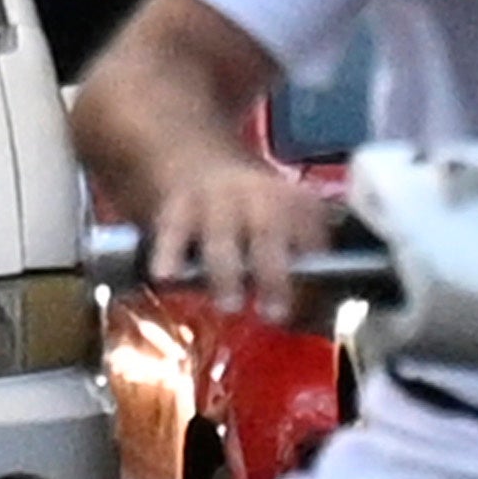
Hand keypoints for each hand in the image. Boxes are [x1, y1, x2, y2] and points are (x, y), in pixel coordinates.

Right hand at [139, 153, 328, 318]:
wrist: (200, 161)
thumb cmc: (252, 213)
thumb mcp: (283, 220)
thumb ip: (296, 259)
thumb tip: (312, 317)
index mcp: (293, 200)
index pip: (309, 232)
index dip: (311, 268)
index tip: (313, 306)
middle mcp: (257, 194)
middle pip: (268, 231)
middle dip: (272, 274)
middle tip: (274, 313)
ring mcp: (215, 198)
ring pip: (221, 235)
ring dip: (226, 272)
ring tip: (229, 306)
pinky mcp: (178, 205)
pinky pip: (173, 231)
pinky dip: (169, 254)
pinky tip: (165, 277)